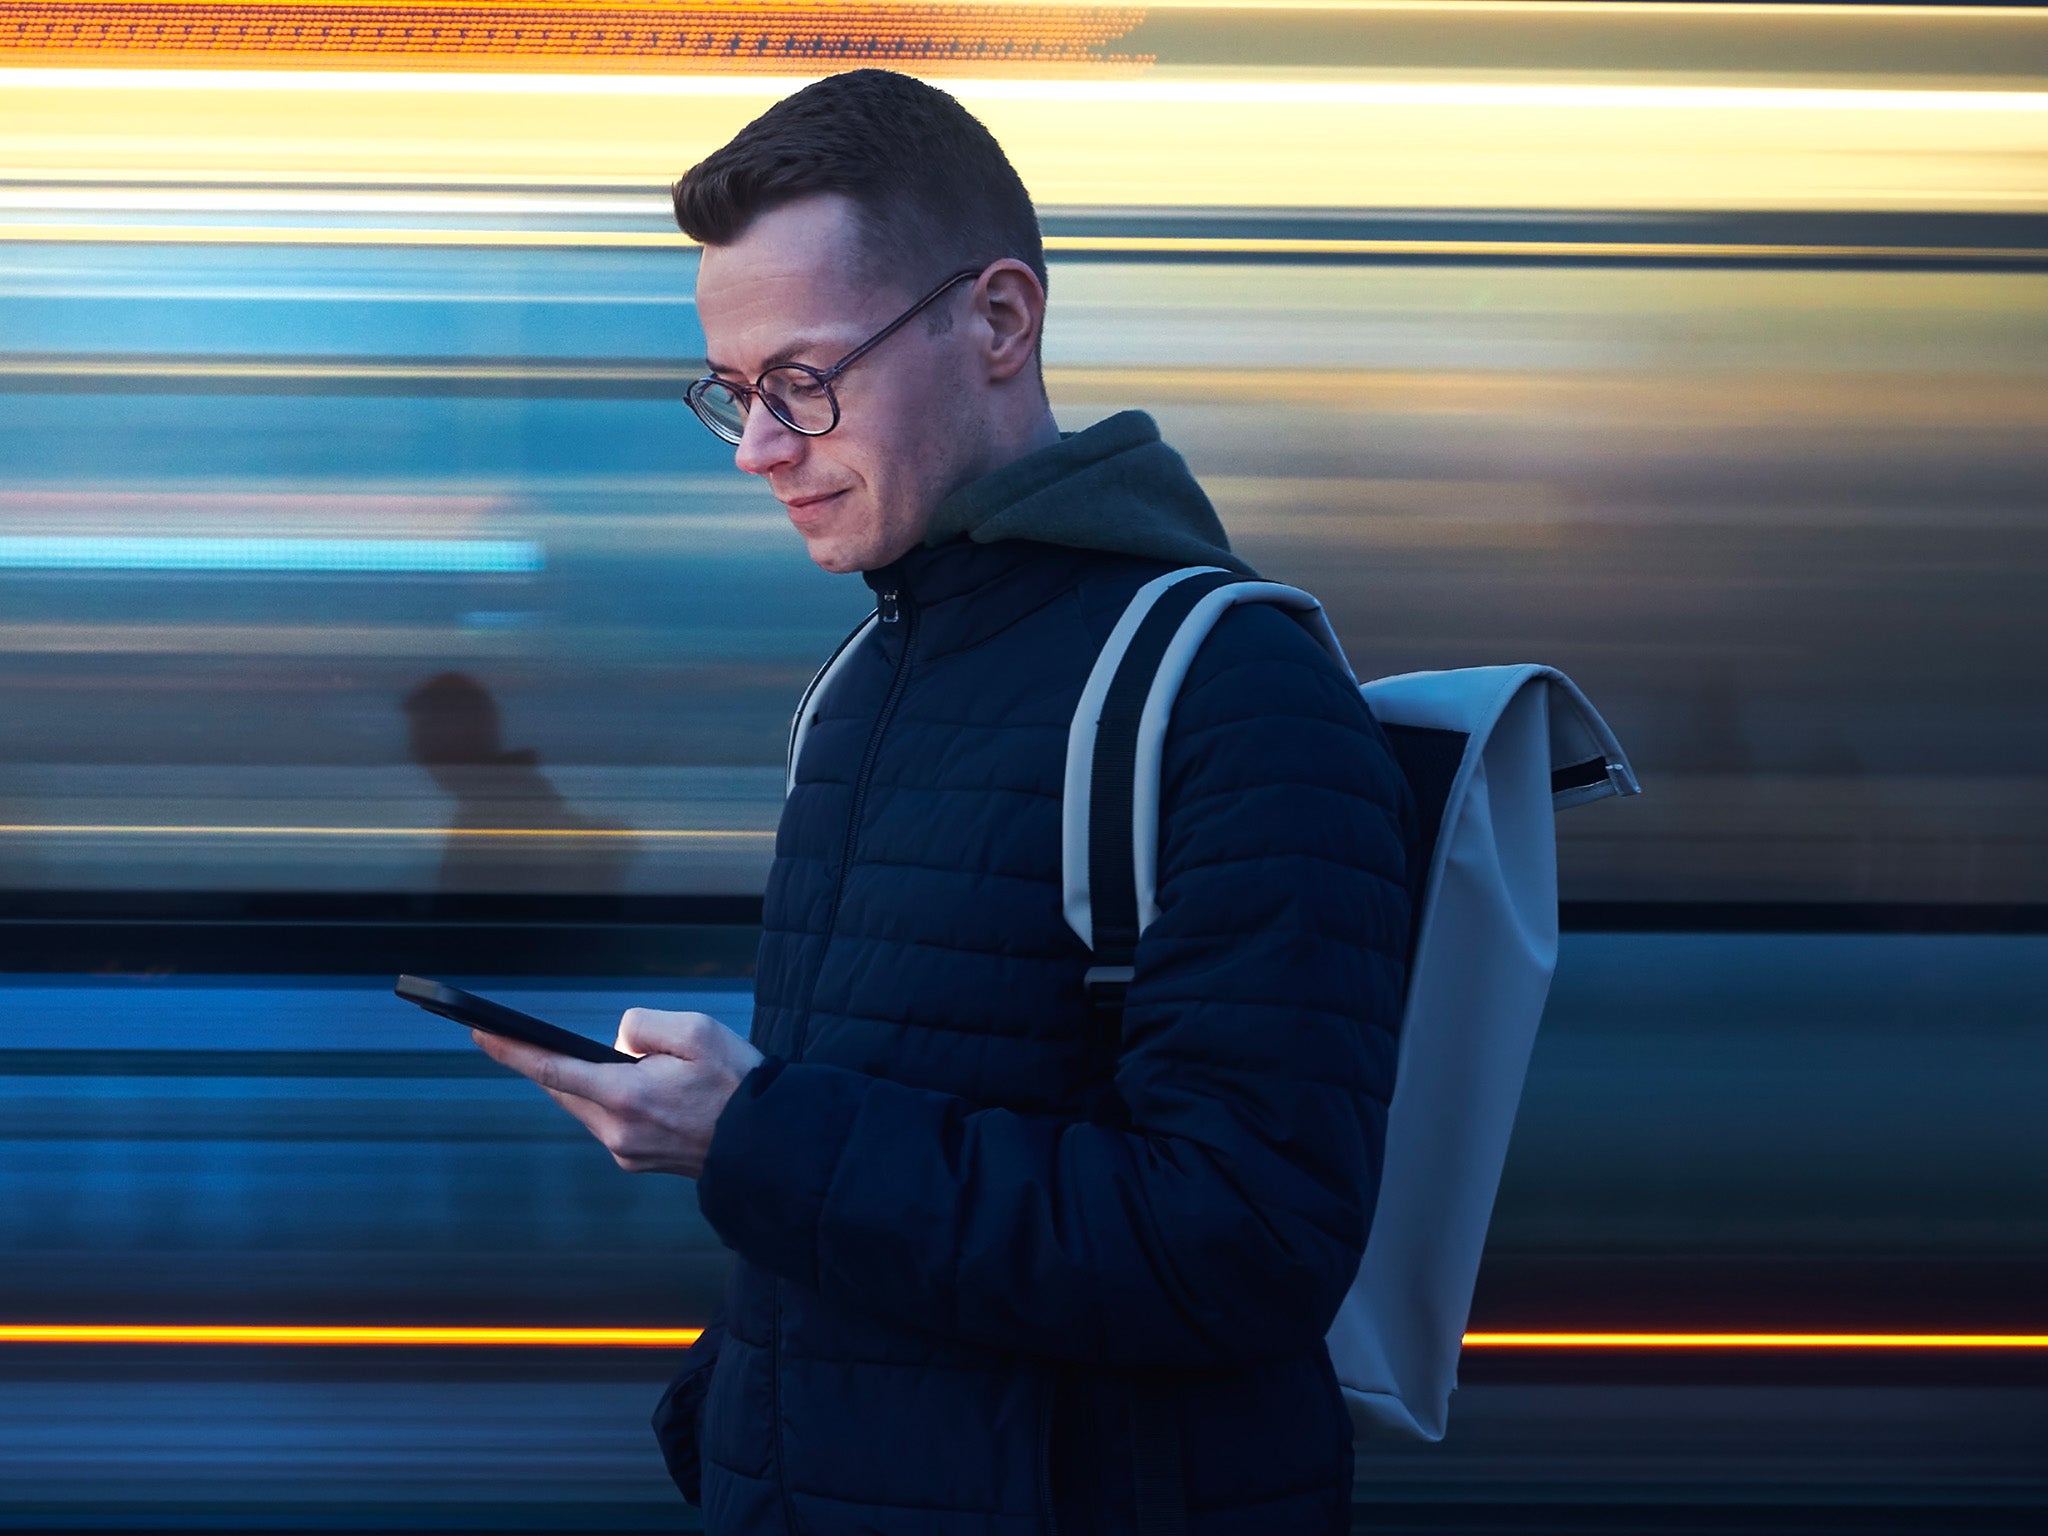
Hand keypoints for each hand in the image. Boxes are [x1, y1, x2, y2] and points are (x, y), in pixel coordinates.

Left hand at [470, 1008, 764, 1178]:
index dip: (512, 1050)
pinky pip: (607, 1121)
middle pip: (564, 1090)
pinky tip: (631, 1087)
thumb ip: (644, 1026)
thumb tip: (618, 1041)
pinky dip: (607, 1100)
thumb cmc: (739, 1084)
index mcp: (627, 1096)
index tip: (480, 1031)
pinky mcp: (638, 1160)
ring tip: (598, 1060)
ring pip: (585, 1107)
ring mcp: (626, 1151)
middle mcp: (618, 1130)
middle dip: (546, 1062)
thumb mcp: (698, 1030)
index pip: (552, 1069)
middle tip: (516, 1036)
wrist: (770, 1146)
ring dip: (584, 1082)